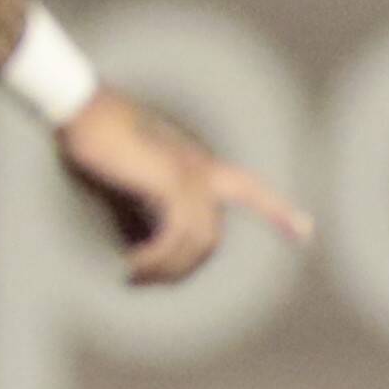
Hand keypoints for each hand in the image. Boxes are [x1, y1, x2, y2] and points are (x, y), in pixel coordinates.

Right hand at [55, 91, 311, 285]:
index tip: (305, 233)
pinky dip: (156, 258)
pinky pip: (176, 236)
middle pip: (211, 236)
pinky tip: (132, 264)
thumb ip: (144, 202)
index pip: (249, 189)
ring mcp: (191, 174)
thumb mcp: (129, 174)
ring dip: (167, 268)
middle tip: (147, 280)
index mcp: (197, 163)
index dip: (277, 212)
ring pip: (197, 241)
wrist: (83, 108)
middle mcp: (202, 168)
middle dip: (183, 269)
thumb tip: (140, 240)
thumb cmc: (98, 136)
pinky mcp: (172, 182)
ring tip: (135, 275)